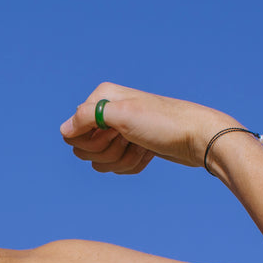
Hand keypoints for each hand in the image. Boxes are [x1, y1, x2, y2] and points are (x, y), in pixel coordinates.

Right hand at [59, 82, 240, 172]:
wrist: (199, 137)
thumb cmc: (164, 123)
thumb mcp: (123, 115)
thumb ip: (87, 118)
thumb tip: (64, 130)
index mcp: (102, 97)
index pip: (71, 131)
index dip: (89, 141)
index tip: (114, 134)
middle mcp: (109, 112)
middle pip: (84, 149)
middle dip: (107, 152)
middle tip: (130, 140)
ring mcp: (120, 130)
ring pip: (101, 161)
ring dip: (121, 160)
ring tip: (142, 147)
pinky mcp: (132, 146)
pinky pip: (117, 166)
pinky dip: (132, 164)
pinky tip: (148, 154)